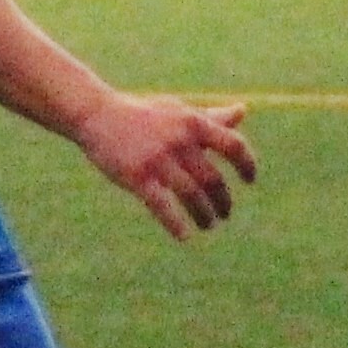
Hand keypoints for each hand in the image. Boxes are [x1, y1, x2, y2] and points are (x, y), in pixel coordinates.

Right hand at [71, 95, 254, 238]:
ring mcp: (158, 159)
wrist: (97, 114)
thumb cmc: (142, 114)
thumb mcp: (178, 111)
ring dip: (204, 214)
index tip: (249, 180)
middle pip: (212, 179)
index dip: (246, 164)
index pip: (233, 146)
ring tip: (209, 225)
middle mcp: (179, 141)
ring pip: (191, 195)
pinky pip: (161, 205)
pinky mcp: (136, 176)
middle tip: (225, 213)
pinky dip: (175, 224)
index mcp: (193, 123)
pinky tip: (184, 237)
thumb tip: (243, 111)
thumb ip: (211, 116)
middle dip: (223, 200)